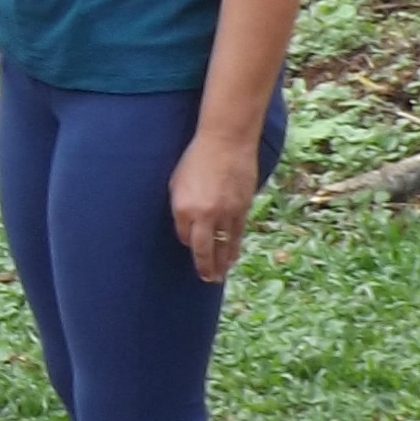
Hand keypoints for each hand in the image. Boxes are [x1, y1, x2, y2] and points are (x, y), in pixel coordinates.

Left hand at [168, 127, 262, 287]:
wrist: (226, 141)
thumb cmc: (197, 158)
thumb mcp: (177, 182)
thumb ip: (180, 206)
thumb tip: (186, 228)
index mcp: (182, 208)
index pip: (184, 236)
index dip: (187, 242)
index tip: (190, 245)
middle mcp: (203, 215)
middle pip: (202, 250)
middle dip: (204, 267)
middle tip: (207, 279)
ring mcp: (224, 213)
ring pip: (223, 246)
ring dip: (222, 263)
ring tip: (220, 275)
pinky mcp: (242, 208)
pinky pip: (237, 235)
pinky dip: (234, 248)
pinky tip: (232, 257)